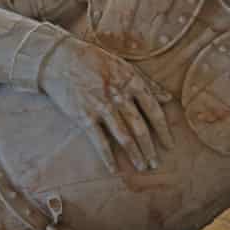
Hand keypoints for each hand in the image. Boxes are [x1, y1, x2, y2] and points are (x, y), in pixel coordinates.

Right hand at [40, 38, 174, 172]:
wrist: (60, 59)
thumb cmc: (94, 61)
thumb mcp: (124, 66)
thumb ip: (147, 83)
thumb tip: (168, 98)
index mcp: (132, 82)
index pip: (154, 110)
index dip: (164, 130)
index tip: (169, 145)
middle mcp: (120, 96)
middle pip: (140, 128)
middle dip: (150, 148)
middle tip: (155, 164)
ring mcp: (102, 107)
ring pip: (124, 136)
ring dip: (134, 154)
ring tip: (142, 167)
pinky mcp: (85, 117)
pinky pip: (99, 141)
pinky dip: (107, 157)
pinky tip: (114, 169)